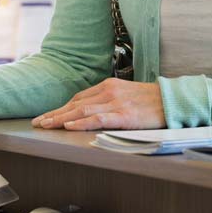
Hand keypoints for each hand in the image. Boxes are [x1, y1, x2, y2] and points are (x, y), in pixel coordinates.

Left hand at [31, 78, 165, 130]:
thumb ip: (109, 101)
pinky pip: (98, 118)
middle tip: (37, 122)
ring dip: (61, 118)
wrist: (174, 100)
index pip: (78, 98)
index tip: (47, 116)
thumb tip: (90, 113)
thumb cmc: (152, 101)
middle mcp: (108, 91)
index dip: (61, 108)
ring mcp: (116, 103)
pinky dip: (81, 122)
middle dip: (54, 113)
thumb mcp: (126, 95)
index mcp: (108, 86)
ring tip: (46, 125)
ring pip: (81, 111)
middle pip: (75, 104)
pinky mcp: (124, 115)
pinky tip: (69, 126)